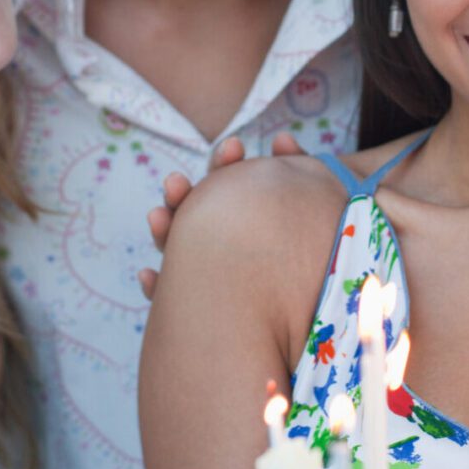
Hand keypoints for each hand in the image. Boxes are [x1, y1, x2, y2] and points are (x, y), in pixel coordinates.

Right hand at [139, 132, 303, 299]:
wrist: (319, 328)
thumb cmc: (316, 256)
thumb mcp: (314, 208)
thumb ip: (298, 171)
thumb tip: (283, 140)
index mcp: (248, 212)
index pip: (231, 183)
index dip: (226, 164)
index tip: (233, 148)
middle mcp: (227, 241)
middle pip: (197, 214)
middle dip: (182, 194)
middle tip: (176, 183)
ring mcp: (212, 274)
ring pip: (178, 251)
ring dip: (164, 231)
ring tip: (157, 217)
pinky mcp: (205, 311)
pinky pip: (174, 300)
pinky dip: (157, 287)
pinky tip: (149, 277)